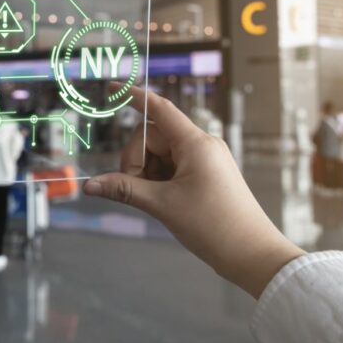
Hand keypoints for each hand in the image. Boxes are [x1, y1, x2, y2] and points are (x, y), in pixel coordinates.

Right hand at [83, 86, 302, 298]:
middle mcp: (202, 145)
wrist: (253, 255)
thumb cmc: (214, 226)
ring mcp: (205, 159)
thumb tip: (89, 184)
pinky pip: (173, 167)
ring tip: (157, 202)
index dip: (134, 97)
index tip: (112, 88)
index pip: (158, 109)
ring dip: (148, 175)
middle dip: (137, 162)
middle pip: (152, 138)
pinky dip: (160, 181)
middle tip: (139, 191)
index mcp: (195, 143)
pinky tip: (165, 201)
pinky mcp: (207, 174)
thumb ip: (124, 190)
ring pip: (160, 155)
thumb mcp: (162, 205)